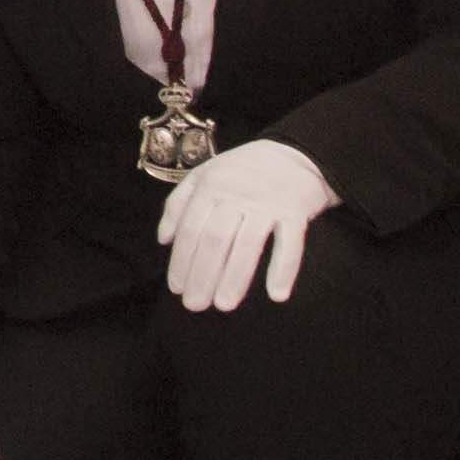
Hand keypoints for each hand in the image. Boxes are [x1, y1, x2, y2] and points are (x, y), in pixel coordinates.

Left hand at [154, 138, 337, 312]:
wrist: (294, 153)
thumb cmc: (241, 171)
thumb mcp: (204, 176)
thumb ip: (178, 204)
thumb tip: (163, 240)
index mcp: (211, 187)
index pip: (191, 229)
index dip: (181, 260)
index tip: (177, 289)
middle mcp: (237, 194)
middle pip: (215, 239)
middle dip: (202, 274)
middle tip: (195, 305)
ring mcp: (267, 203)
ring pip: (248, 243)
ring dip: (235, 277)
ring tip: (224, 305)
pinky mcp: (295, 210)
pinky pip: (290, 243)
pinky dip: (284, 269)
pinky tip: (277, 295)